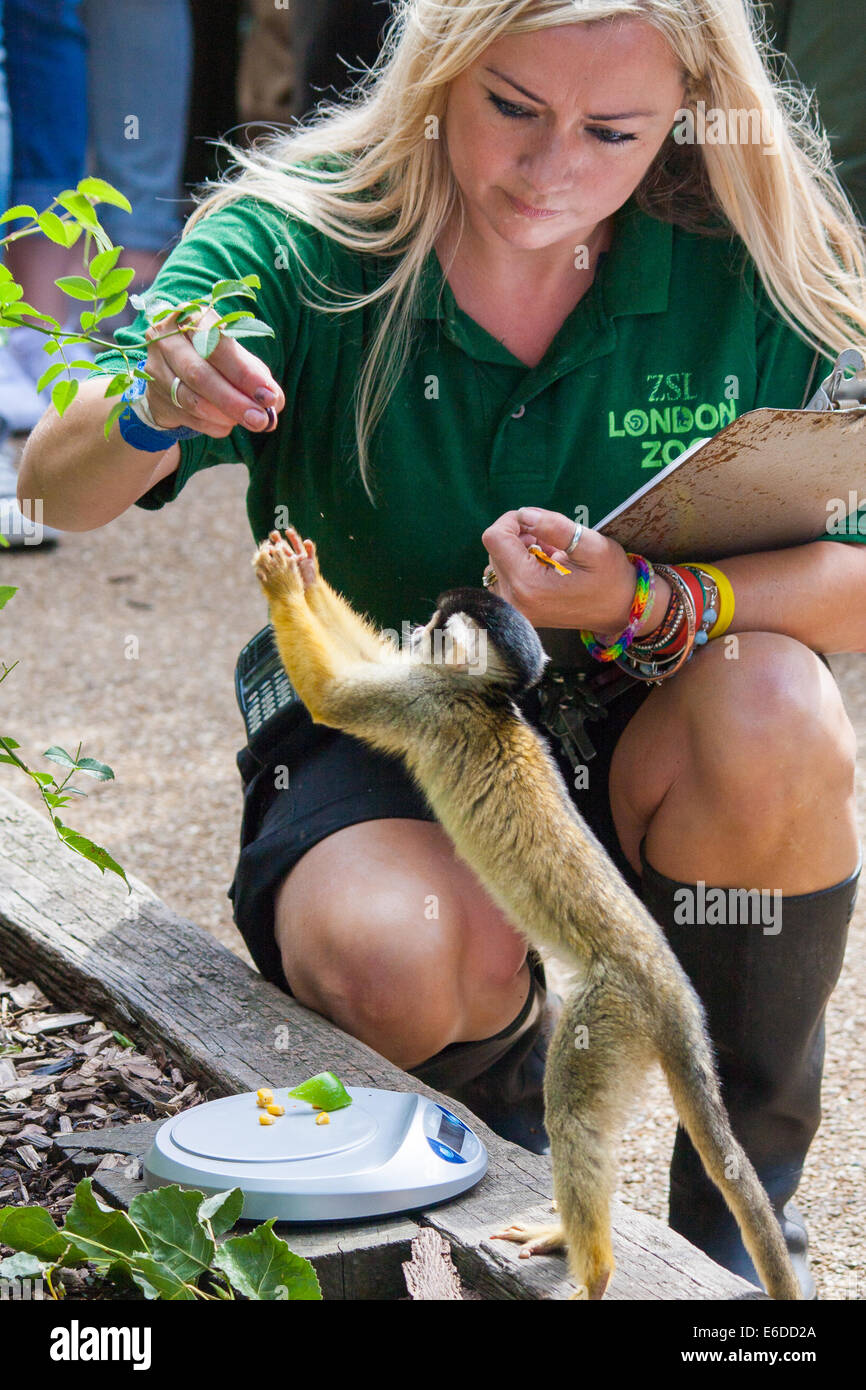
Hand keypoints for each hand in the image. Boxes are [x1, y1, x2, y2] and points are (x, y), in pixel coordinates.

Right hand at [142, 304, 284, 436]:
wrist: (175, 374)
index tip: (269, 396)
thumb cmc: (215, 361)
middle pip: (200, 374)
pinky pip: (188, 416)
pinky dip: (213, 425)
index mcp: (192, 318)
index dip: (244, 373)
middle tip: (260, 420)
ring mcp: (155, 366)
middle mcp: (167, 337)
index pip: (218, 346)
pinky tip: (227, 424)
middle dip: (234, 401)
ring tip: (249, 422)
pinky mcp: (153, 395)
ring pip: (191, 399)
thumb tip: (274, 400)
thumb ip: (257, 376)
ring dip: (225, 416)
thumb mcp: (237, 360)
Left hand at [481, 507, 667, 636]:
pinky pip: (503, 576)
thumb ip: (555, 527)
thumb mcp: (592, 546)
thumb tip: (523, 514)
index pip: (494, 537)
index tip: (539, 523)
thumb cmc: (611, 578)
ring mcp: (513, 609)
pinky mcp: (517, 611)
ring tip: (552, 556)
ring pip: (497, 560)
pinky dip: (520, 564)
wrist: (620, 611)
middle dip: (520, 536)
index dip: (513, 520)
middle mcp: (513, 601)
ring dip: (521, 550)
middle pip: (495, 548)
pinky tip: (546, 567)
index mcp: (527, 584)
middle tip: (554, 543)